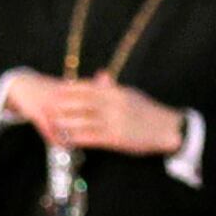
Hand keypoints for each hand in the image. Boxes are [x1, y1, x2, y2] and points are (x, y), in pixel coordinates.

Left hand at [46, 77, 186, 156]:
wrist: (168, 129)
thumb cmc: (149, 112)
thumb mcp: (131, 94)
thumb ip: (112, 86)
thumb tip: (99, 75)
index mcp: (116, 92)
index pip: (87, 87)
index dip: (70, 89)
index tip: (57, 91)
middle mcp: (113, 104)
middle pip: (81, 103)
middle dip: (62, 105)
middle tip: (47, 106)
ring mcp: (114, 121)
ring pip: (83, 120)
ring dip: (65, 122)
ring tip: (50, 123)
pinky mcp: (116, 138)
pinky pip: (91, 137)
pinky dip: (76, 138)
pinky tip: (65, 140)